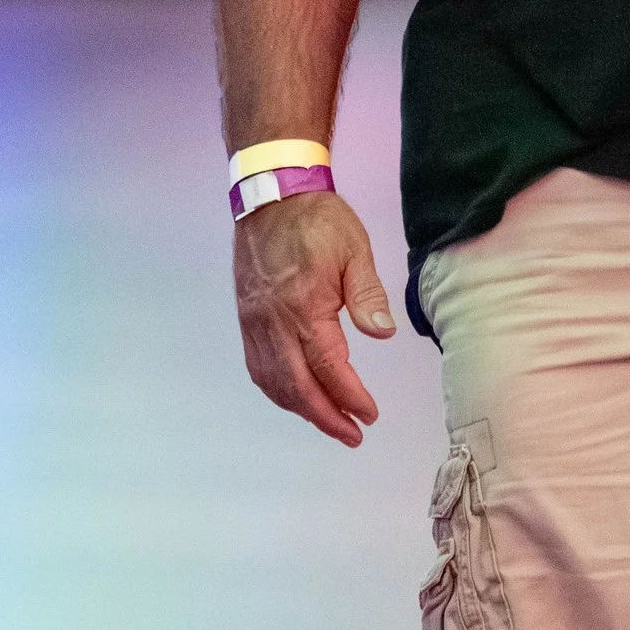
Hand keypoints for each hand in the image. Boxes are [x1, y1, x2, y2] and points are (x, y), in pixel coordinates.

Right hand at [233, 190, 395, 445]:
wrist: (272, 193)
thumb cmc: (317, 220)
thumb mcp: (355, 252)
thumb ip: (368, 297)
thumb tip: (383, 334)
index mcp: (303, 308)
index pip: (329, 368)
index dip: (350, 397)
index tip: (369, 415)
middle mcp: (273, 322)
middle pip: (297, 386)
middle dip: (326, 417)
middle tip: (352, 435)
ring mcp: (255, 322)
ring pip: (273, 382)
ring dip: (300, 408)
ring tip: (329, 421)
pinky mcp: (247, 317)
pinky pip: (258, 366)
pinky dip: (277, 389)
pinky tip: (295, 395)